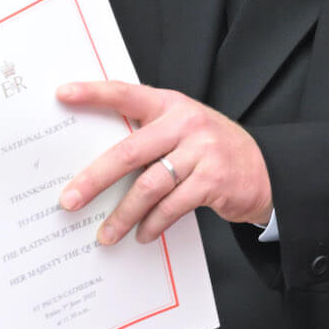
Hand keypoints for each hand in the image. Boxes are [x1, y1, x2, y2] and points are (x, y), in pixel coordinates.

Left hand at [55, 81, 272, 244]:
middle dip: (94, 179)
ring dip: (123, 215)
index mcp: (170, 104)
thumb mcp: (182, 129)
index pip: (126, 93)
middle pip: (129, 151)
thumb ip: (149, 134)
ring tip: (105, 234)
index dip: (93, 93)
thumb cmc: (210, 149)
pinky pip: (172, 206)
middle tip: (69, 200)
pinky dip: (152, 224)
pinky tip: (141, 235)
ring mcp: (201, 151)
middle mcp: (185, 122)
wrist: (265, 170)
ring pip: (149, 186)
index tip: (63, 94)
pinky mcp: (213, 180)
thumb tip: (98, 164)